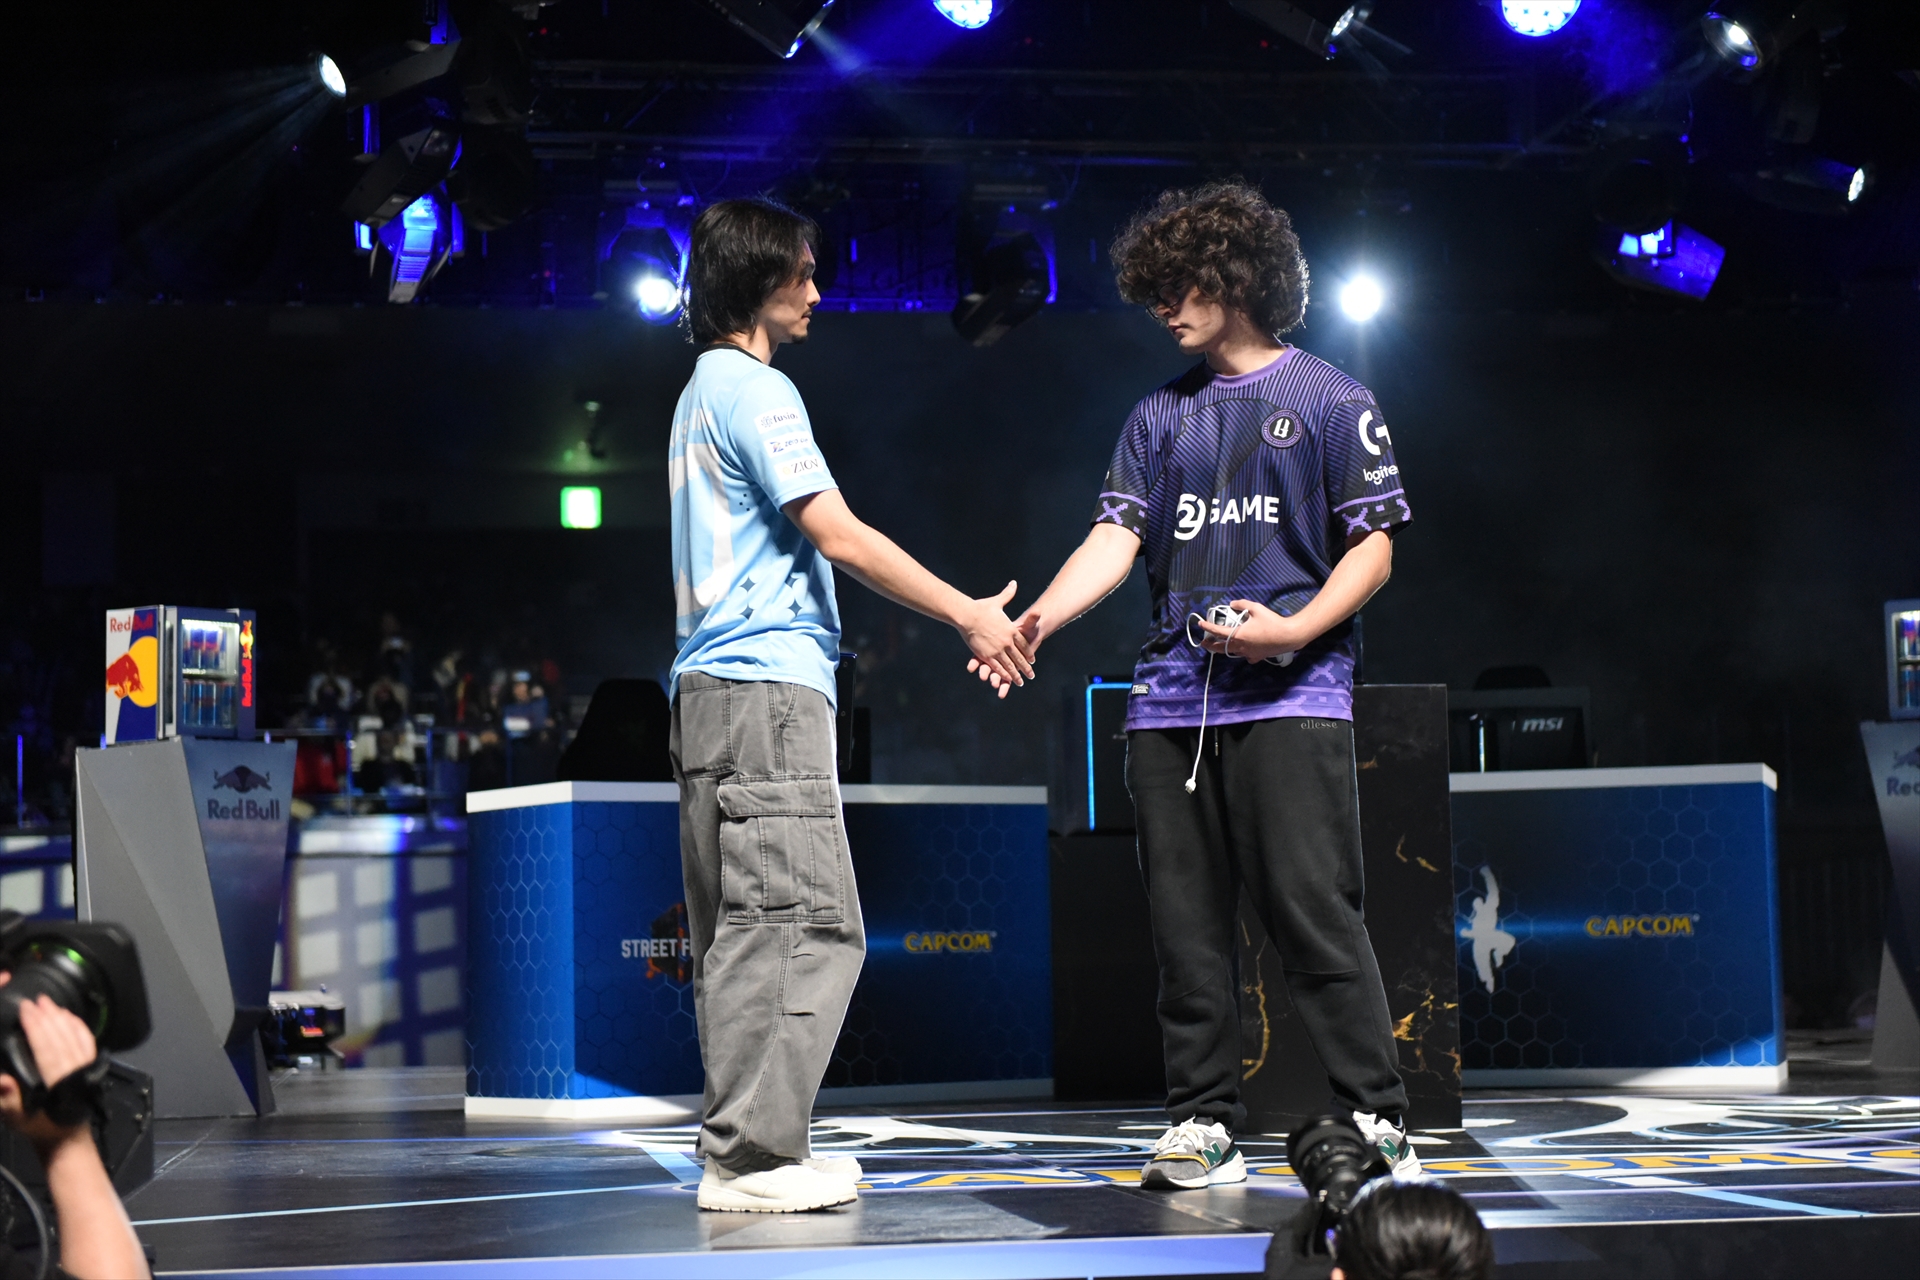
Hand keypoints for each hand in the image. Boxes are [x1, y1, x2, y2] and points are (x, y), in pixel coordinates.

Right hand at [0, 980, 99, 1155]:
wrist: (65, 1138)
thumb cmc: (39, 1127)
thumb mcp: (16, 1118)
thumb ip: (7, 1100)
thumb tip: (1, 1080)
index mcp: (57, 1083)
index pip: (46, 1048)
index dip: (36, 1026)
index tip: (26, 1009)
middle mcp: (74, 1072)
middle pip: (61, 1038)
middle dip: (47, 1017)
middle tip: (34, 1001)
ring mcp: (85, 1068)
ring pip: (75, 1037)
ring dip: (62, 1017)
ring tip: (48, 1003)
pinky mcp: (90, 1067)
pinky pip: (87, 1041)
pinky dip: (78, 1026)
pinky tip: (68, 1016)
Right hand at [953, 581, 1035, 698]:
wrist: (967, 615)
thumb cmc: (981, 607)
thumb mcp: (997, 601)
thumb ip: (1007, 594)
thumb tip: (1013, 583)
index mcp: (1011, 630)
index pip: (1023, 644)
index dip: (1028, 653)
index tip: (1032, 660)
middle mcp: (1007, 641)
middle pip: (1020, 657)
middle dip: (1026, 668)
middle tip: (1031, 675)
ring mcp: (997, 649)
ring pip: (1010, 665)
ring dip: (1016, 674)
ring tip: (1021, 682)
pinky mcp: (987, 655)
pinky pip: (997, 667)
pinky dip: (1003, 674)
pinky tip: (1007, 680)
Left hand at [1194, 599, 1304, 662]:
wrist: (1289, 636)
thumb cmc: (1272, 622)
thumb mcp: (1256, 608)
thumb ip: (1242, 604)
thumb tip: (1232, 604)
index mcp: (1238, 635)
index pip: (1218, 631)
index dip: (1207, 627)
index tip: (1200, 624)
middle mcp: (1241, 647)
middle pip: (1221, 648)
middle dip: (1210, 645)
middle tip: (1204, 642)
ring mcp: (1249, 654)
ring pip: (1232, 653)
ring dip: (1224, 649)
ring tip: (1220, 646)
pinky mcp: (1257, 657)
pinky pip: (1246, 657)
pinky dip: (1242, 653)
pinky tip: (1244, 650)